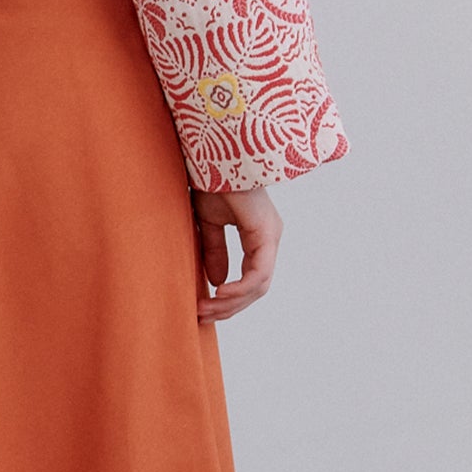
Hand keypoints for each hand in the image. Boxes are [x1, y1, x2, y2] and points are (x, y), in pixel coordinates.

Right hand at [190, 185, 281, 322]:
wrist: (215, 155)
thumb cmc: (211, 181)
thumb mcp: (209, 223)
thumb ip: (215, 251)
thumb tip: (216, 281)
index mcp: (259, 236)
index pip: (251, 279)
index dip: (230, 299)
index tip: (204, 307)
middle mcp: (269, 238)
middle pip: (256, 288)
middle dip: (229, 307)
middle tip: (201, 316)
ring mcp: (270, 236)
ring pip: (258, 285)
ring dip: (231, 302)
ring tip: (206, 308)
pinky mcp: (265, 233)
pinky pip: (257, 273)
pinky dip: (239, 288)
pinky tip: (219, 292)